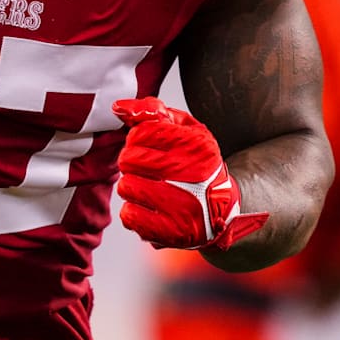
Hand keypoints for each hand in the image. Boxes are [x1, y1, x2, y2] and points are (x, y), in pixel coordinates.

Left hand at [112, 97, 267, 250]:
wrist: (222, 207)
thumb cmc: (197, 162)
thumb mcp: (185, 128)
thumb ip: (152, 112)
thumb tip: (118, 108)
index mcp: (195, 145)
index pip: (141, 133)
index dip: (137, 139)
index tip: (148, 145)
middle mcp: (192, 173)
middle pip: (128, 159)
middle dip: (132, 162)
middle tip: (147, 168)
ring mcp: (182, 205)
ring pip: (126, 187)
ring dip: (132, 187)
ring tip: (150, 188)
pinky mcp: (172, 231)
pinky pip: (129, 216)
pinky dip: (134, 212)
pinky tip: (149, 208)